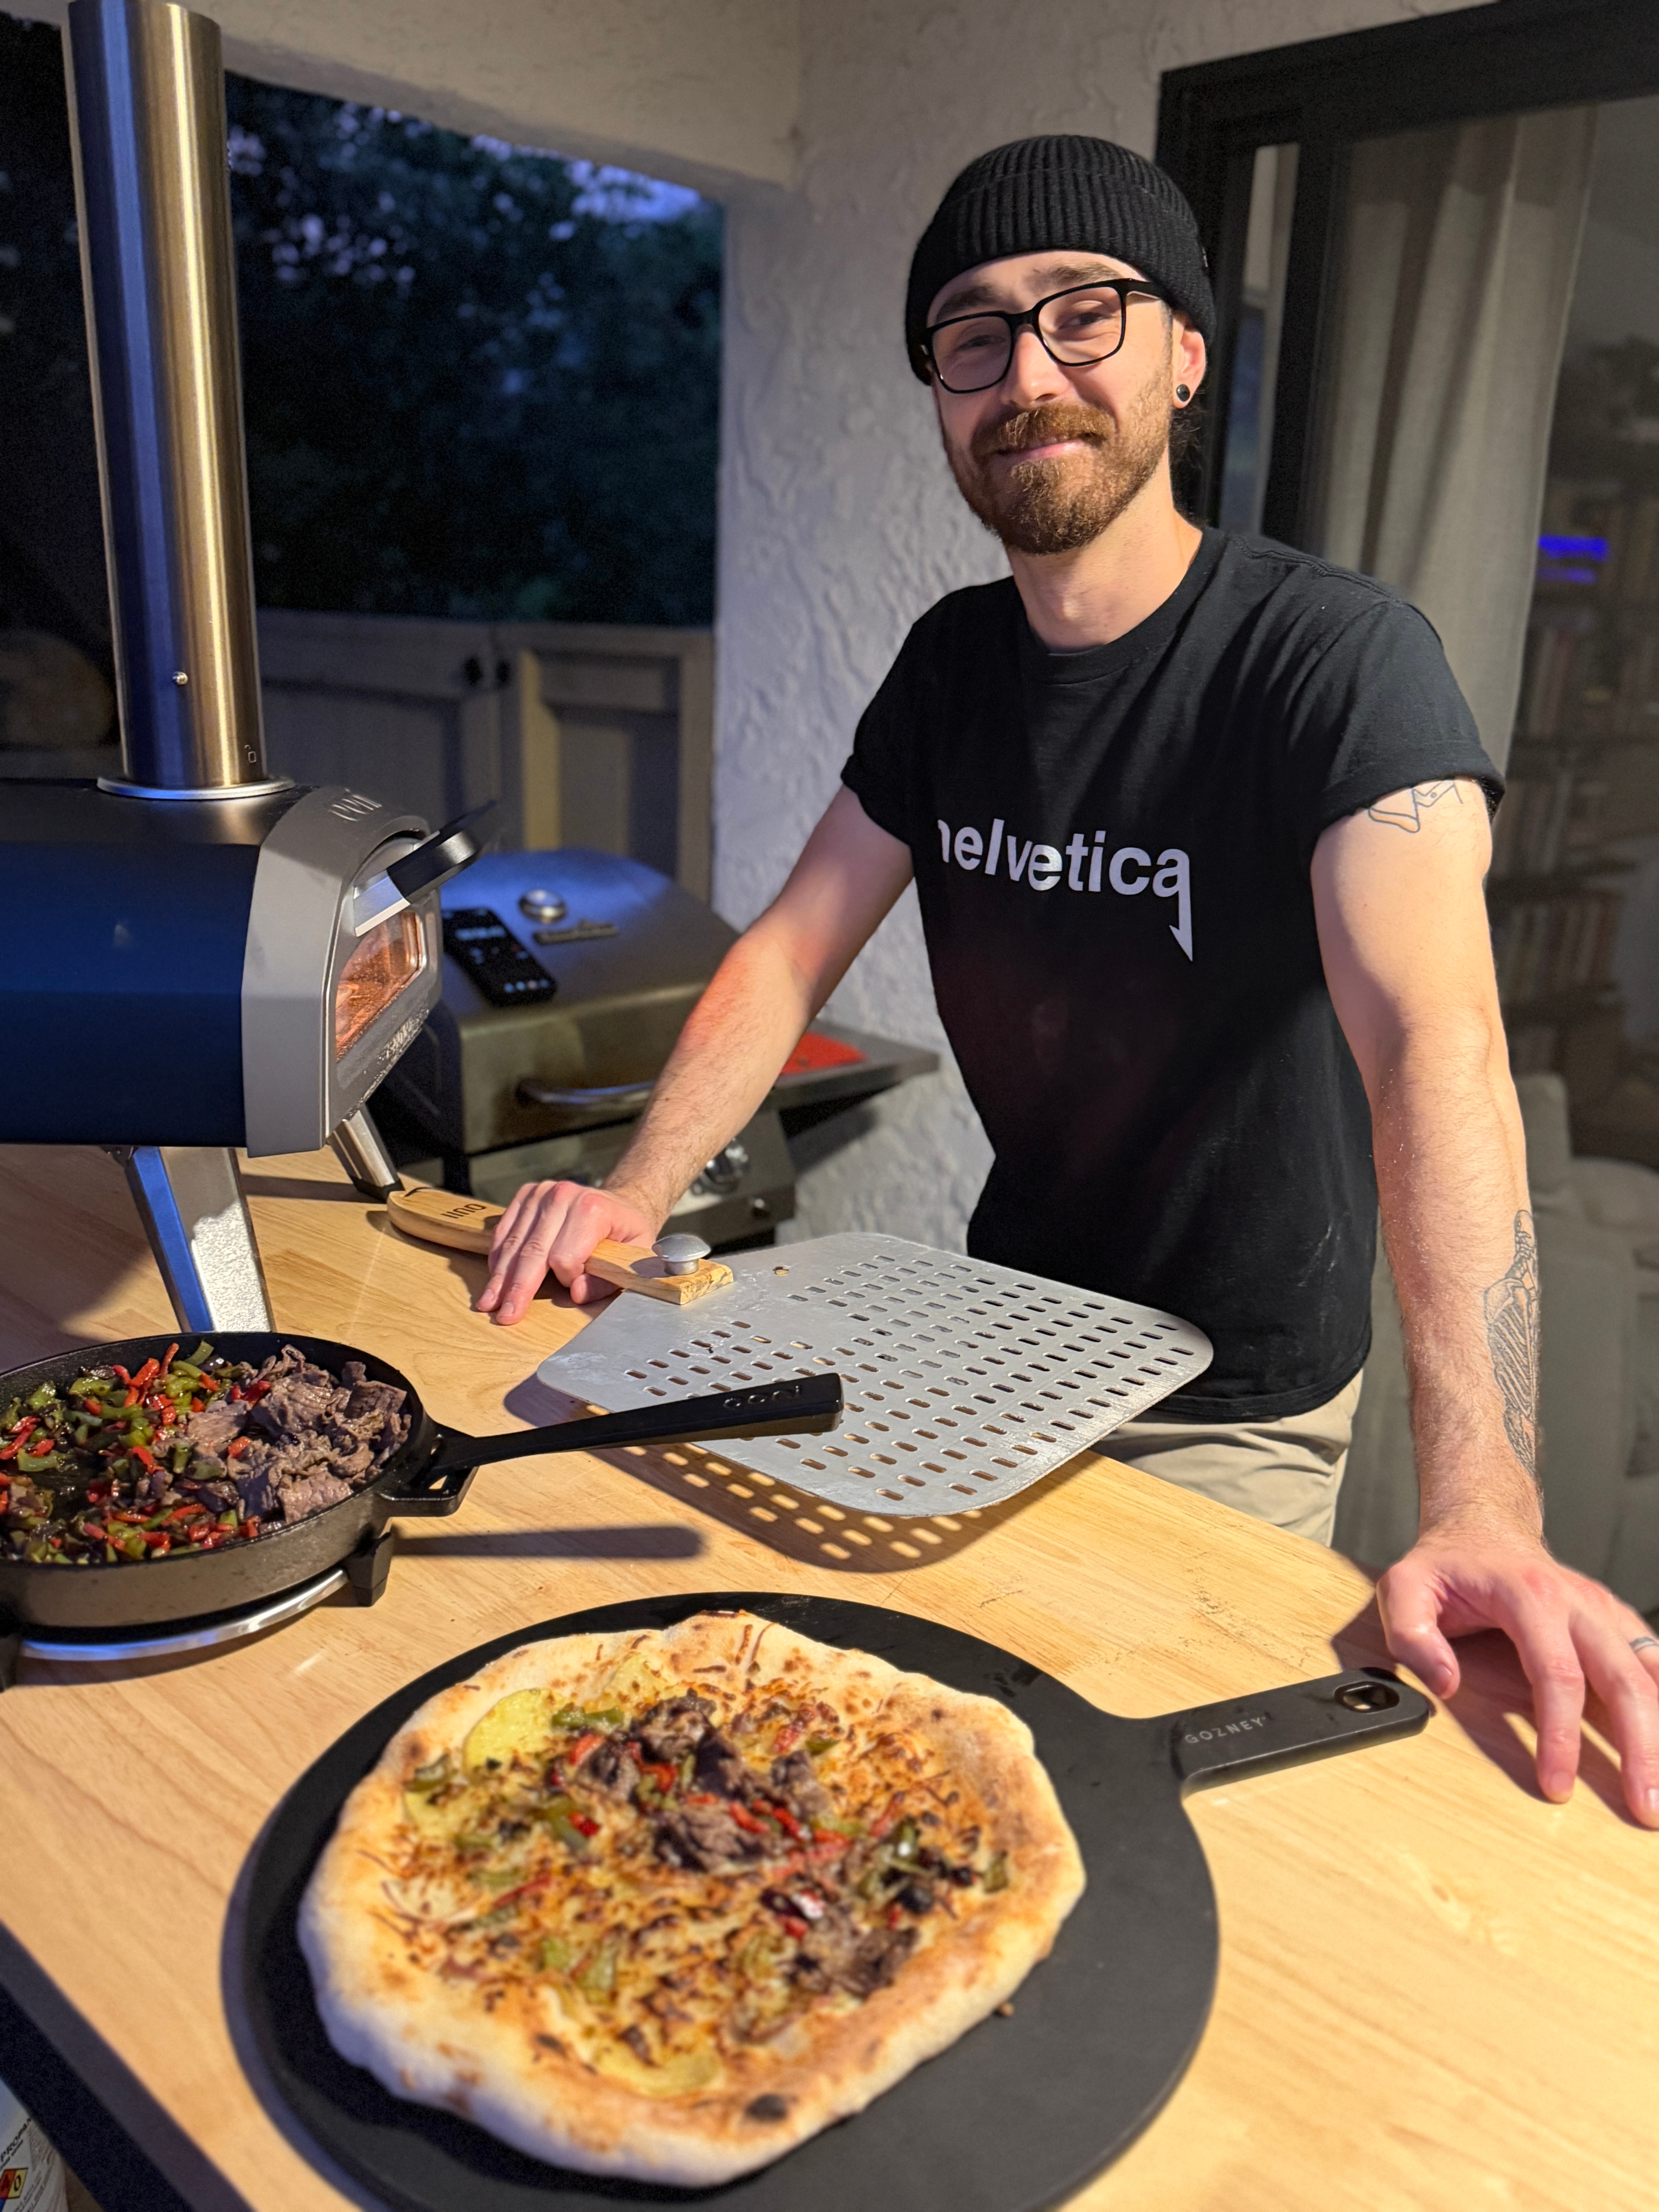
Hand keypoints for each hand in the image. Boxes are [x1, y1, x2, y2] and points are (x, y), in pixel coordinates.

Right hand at [476, 1181, 659, 1325]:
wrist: (618, 1203)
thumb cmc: (625, 1234)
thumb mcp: (633, 1258)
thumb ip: (607, 1280)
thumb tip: (576, 1293)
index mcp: (593, 1209)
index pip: (563, 1256)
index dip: (567, 1278)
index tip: (575, 1284)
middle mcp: (563, 1195)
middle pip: (533, 1252)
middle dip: (518, 1288)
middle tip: (505, 1316)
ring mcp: (541, 1193)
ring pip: (514, 1243)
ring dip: (501, 1277)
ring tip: (489, 1302)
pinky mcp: (526, 1194)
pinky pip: (504, 1230)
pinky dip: (498, 1256)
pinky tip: (495, 1277)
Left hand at [1378, 1512, 1658, 1826]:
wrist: (1482, 1527)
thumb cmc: (1446, 1564)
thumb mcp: (1405, 1587)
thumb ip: (1412, 1634)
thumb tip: (1446, 1685)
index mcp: (1531, 1596)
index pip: (1557, 1675)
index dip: (1561, 1736)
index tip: (1558, 1786)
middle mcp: (1579, 1603)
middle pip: (1623, 1680)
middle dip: (1640, 1748)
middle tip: (1644, 1806)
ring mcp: (1604, 1612)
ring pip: (1650, 1675)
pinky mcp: (1616, 1622)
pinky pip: (1653, 1662)